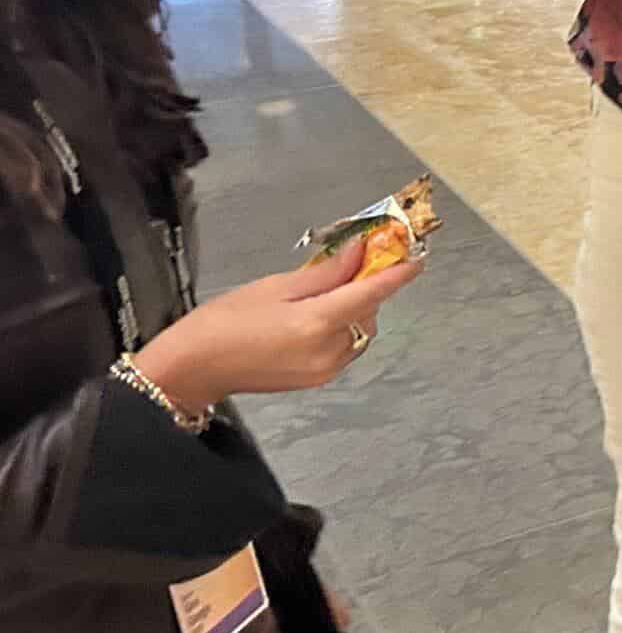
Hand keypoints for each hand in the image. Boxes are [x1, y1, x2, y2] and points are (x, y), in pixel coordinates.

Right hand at [129, 245, 424, 420]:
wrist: (192, 369)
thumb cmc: (222, 322)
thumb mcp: (273, 286)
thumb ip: (324, 272)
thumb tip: (359, 252)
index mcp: (315, 324)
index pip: (370, 294)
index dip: (396, 275)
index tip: (417, 258)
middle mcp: (328, 351)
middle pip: (367, 312)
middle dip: (365, 287)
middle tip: (348, 265)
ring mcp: (325, 370)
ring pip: (360, 330)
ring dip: (354, 308)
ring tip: (322, 292)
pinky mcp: (318, 380)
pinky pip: (346, 346)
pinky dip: (342, 327)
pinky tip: (317, 315)